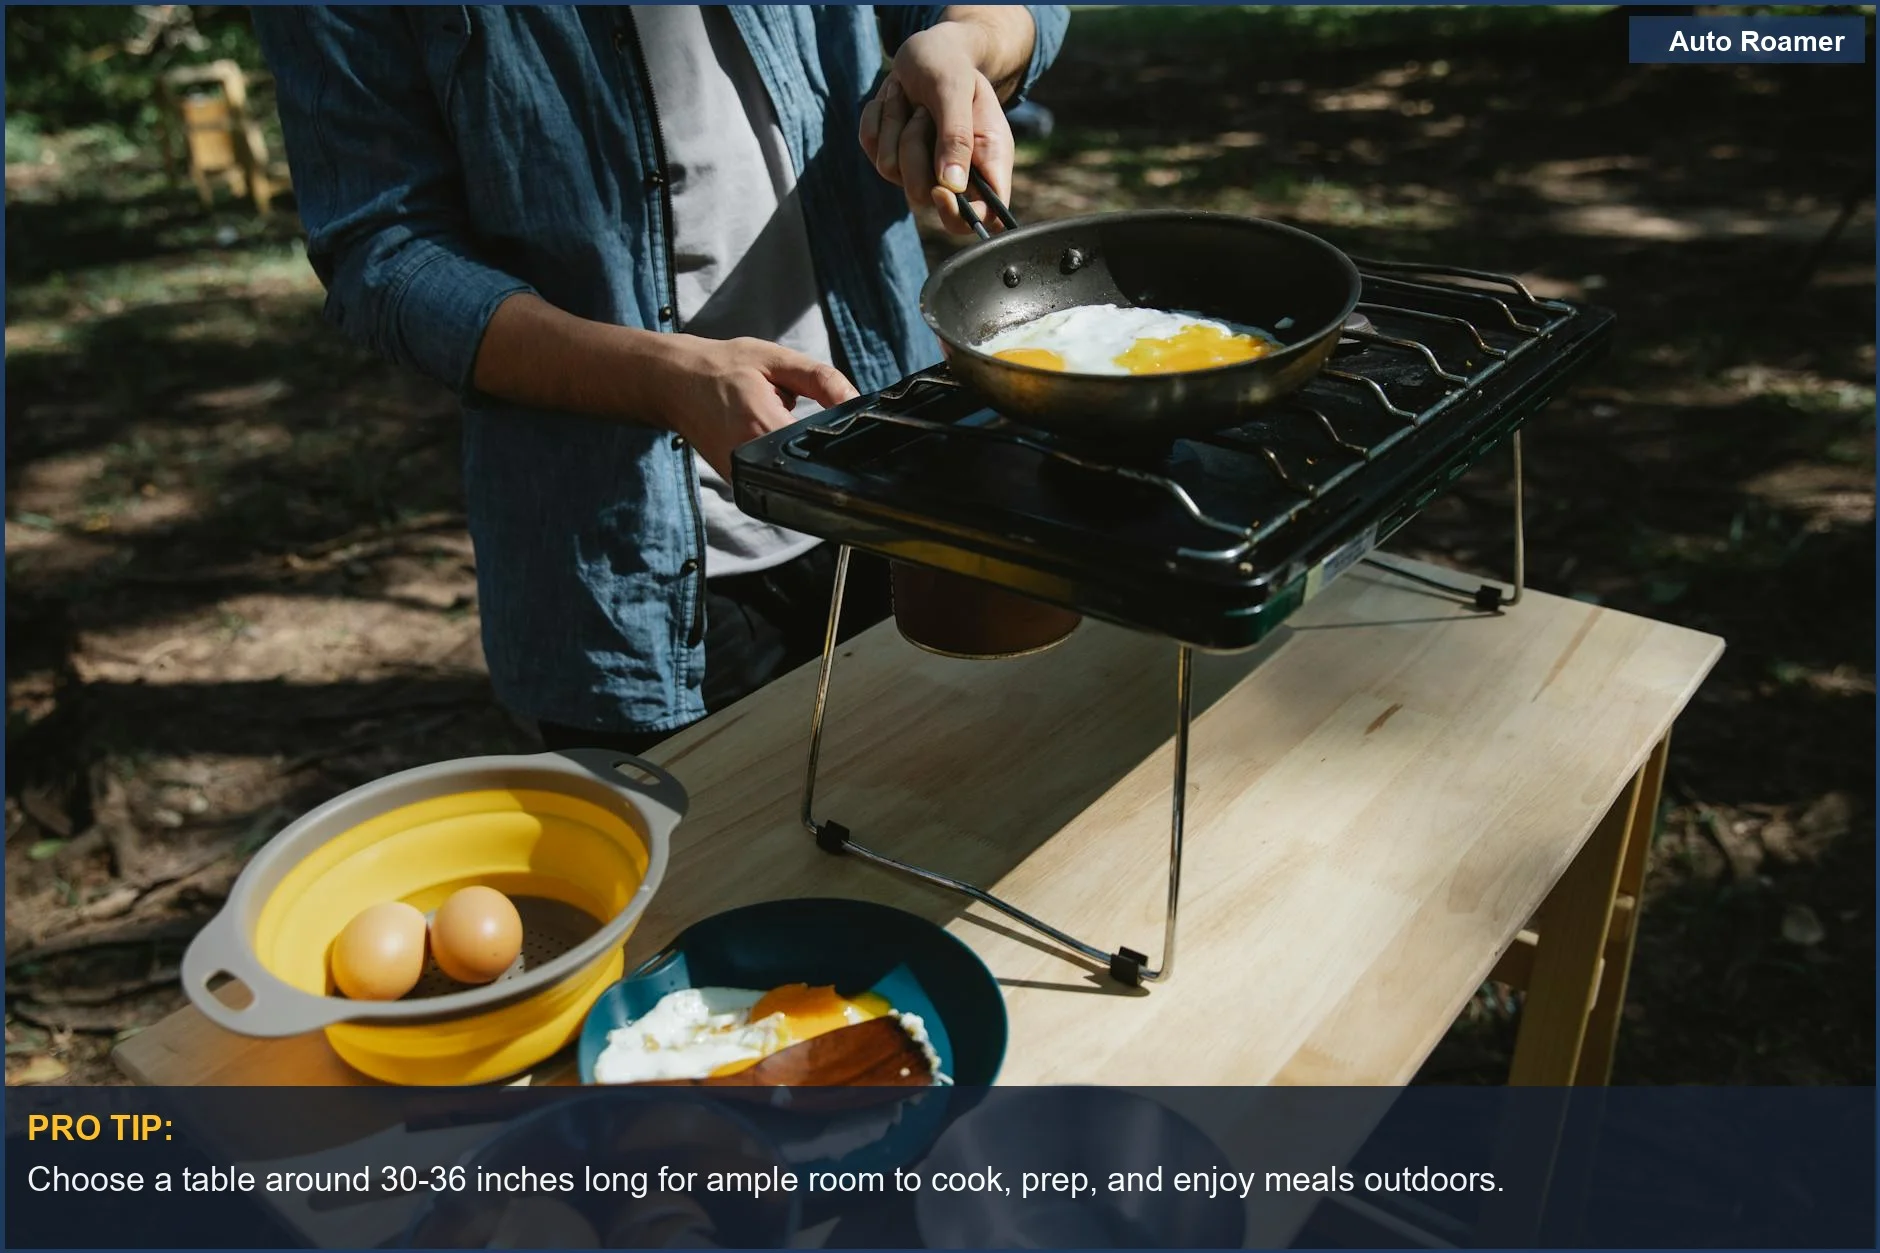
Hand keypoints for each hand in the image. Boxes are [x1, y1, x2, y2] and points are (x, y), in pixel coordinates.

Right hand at [650, 336, 858, 479]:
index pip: (820, 446)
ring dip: (795, 449)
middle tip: (795, 410)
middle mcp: (750, 460)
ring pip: (792, 472)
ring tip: (775, 418)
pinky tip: (767, 432)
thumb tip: (856, 402)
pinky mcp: (738, 483)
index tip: (834, 417)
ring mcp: (742, 476)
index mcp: (763, 425)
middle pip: (809, 463)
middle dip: (814, 439)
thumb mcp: (777, 360)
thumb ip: (822, 380)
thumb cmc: (722, 367)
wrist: (674, 382)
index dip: (837, 434)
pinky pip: (774, 476)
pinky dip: (779, 455)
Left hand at [859, 22, 1014, 235]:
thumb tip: (952, 186)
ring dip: (896, 126)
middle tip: (924, 113)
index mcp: (989, 160)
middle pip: (924, 197)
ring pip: (892, 171)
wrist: (926, 50)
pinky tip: (897, 99)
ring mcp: (920, 168)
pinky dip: (879, 118)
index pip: (985, 217)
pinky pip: (872, 149)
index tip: (940, 189)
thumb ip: (957, 135)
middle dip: (914, 151)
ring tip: (914, 100)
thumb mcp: (956, 88)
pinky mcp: (891, 157)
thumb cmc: (950, 63)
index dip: (960, 214)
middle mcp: (956, 172)